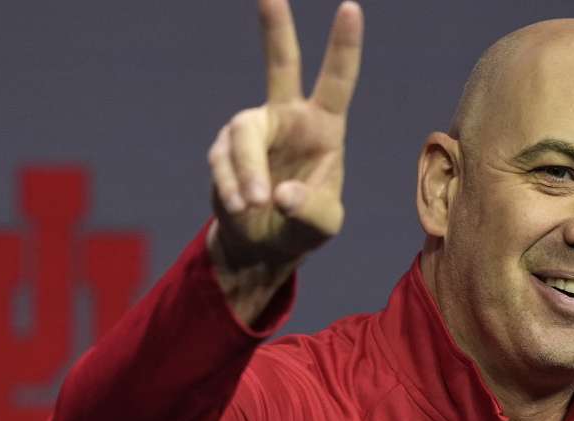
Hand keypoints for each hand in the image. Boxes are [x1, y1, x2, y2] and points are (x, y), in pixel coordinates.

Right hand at [209, 0, 363, 267]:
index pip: (337, 81)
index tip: (350, 8)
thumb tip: (281, 193)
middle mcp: (288, 118)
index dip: (343, 47)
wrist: (263, 244)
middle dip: (275, 29)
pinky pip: (223, 163)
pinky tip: (240, 208)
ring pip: (242, 136)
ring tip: (254, 203)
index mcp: (324, 126)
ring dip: (246, 171)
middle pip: (280, 65)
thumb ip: (309, 211)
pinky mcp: (224, 149)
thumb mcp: (321, 227)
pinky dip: (231, 188)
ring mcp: (253, 130)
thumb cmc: (302, 226)